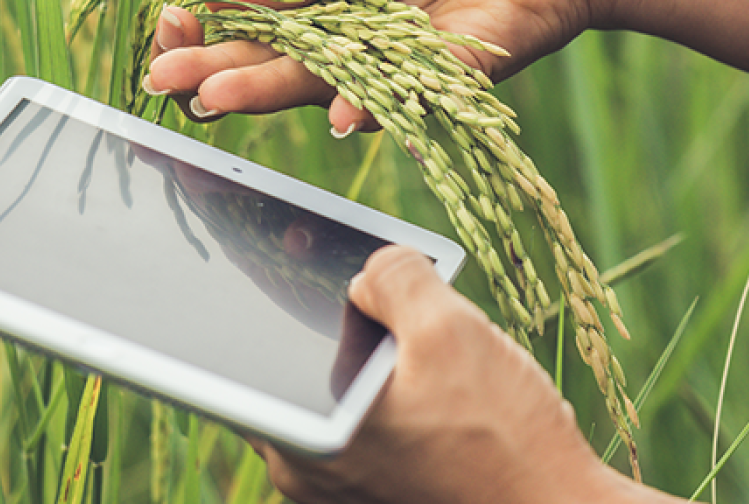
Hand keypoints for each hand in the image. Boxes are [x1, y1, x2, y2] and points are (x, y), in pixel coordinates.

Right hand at [144, 0, 643, 135]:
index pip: (256, 24)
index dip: (211, 29)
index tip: (170, 27)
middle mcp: (359, 42)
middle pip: (278, 63)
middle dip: (219, 71)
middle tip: (165, 81)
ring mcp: (403, 66)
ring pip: (328, 86)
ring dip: (272, 93)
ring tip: (217, 96)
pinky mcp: (456, 78)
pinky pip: (410, 96)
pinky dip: (376, 104)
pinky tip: (338, 110)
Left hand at [250, 245, 667, 503]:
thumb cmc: (505, 441)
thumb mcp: (452, 330)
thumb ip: (394, 277)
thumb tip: (366, 269)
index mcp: (303, 438)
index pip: (242, 361)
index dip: (259, 307)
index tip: (269, 272)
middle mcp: (304, 477)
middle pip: (296, 375)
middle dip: (337, 334)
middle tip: (386, 307)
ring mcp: (338, 498)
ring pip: (337, 404)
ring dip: (374, 372)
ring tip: (436, 360)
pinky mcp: (375, 503)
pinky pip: (366, 438)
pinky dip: (393, 408)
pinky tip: (449, 398)